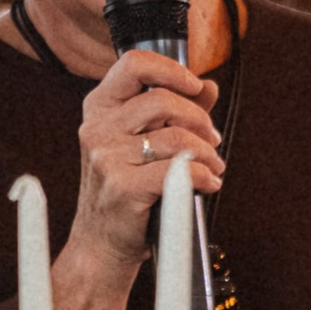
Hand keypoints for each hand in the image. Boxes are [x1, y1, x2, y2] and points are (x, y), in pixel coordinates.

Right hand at [70, 48, 225, 271]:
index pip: (134, 64)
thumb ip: (175, 112)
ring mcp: (106, 157)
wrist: (101, 245)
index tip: (195, 86)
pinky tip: (208, 184)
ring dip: (207, 153)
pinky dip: (204, 176)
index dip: (171, 69)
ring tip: (213, 166)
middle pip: (163, 99)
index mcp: (99, 109)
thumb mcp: (143, 145)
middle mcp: (97, 128)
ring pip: (176, 137)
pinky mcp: (123, 187)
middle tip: (212, 139)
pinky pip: (179, 171)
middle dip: (199, 119)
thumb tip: (209, 86)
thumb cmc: (126, 192)